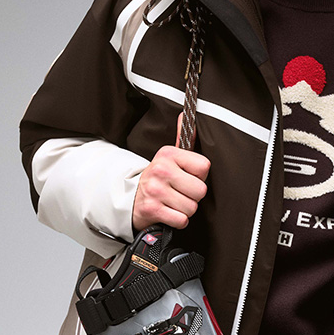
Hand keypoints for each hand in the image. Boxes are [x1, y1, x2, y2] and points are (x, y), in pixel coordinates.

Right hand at [132, 116, 209, 231]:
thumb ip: (182, 136)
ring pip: (192, 207)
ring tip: (173, 202)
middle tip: (181, 192)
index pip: (204, 166)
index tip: (188, 176)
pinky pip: (181, 220)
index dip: (199, 176)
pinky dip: (178, 220)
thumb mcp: (168, 156)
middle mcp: (161, 170)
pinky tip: (169, 212)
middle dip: (193, 195)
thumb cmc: (157, 178)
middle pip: (200, 190)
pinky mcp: (152, 209)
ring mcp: (155, 190)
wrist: (129, 197)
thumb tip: (187, 114)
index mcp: (168, 154)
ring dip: (185, 209)